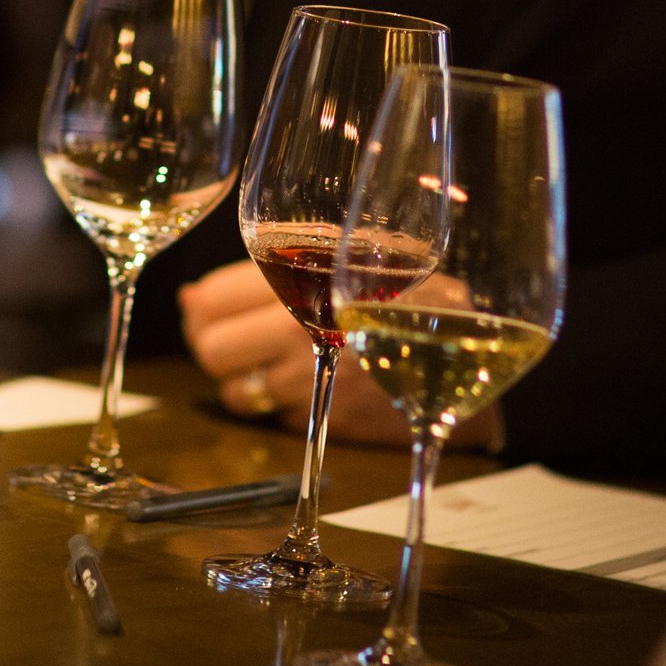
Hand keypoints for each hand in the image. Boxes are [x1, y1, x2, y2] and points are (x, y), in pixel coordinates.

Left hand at [178, 260, 501, 450]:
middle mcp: (302, 324)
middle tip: (235, 340)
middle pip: (209, 351)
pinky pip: (276, 416)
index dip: (198, 310)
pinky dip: (281, 403)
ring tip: (275, 361)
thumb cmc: (407, 279)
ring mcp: (316, 376)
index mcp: (303, 269)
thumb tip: (188, 298)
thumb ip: (268, 267)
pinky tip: (309, 381)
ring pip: (235, 393)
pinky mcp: (330, 416)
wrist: (478, 335)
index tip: (203, 311)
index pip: (210, 301)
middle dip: (213, 347)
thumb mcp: (347, 249)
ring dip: (245, 380)